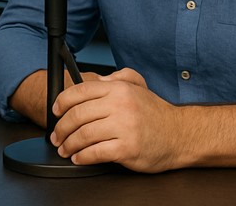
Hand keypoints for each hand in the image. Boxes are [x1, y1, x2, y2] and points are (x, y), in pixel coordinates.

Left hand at [50, 68, 181, 172]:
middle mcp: (120, 105)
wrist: (180, 135)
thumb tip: (97, 78)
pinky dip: (83, 157)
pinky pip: (96, 152)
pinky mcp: (127, 148)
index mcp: (119, 89)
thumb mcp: (139, 86)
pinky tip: (79, 158)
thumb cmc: (156, 113)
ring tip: (65, 149)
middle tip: (57, 135)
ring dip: (69, 144)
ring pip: (83, 135)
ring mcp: (124, 127)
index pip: (80, 91)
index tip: (55, 111)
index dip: (62, 101)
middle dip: (61, 128)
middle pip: (77, 115)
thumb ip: (118, 77)